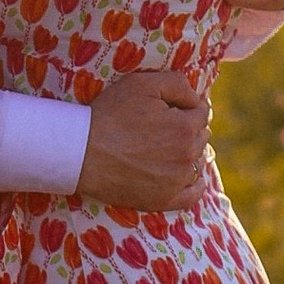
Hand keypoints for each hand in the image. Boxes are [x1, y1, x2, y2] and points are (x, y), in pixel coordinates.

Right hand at [77, 65, 210, 207]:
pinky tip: (193, 178)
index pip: (201, 112)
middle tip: (165, 124)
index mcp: (185, 128)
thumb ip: (177, 83)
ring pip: (196, 162)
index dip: (186, 105)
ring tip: (168, 147)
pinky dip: (195, 185)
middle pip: (201, 136)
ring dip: (189, 152)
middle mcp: (187, 157)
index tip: (170, 105)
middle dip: (189, 127)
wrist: (81, 152)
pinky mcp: (163, 200)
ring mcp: (176, 182)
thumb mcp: (142, 84)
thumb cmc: (110, 115)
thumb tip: (196, 98)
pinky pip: (191, 195)